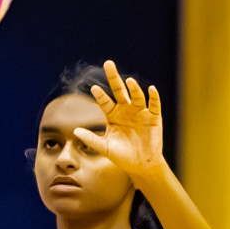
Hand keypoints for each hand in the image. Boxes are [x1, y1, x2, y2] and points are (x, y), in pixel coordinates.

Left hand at [73, 60, 165, 185]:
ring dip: (134, 88)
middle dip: (113, 77)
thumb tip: (75, 131)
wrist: (141, 165)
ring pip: (137, 96)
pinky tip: (151, 89)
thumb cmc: (122, 156)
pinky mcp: (154, 117)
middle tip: (108, 63)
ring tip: (129, 81)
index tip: (94, 88)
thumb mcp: (105, 148)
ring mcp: (140, 112)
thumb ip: (91, 139)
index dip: (100, 95)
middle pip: (119, 90)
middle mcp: (126, 110)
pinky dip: (154, 97)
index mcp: (113, 115)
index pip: (105, 101)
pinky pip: (154, 104)